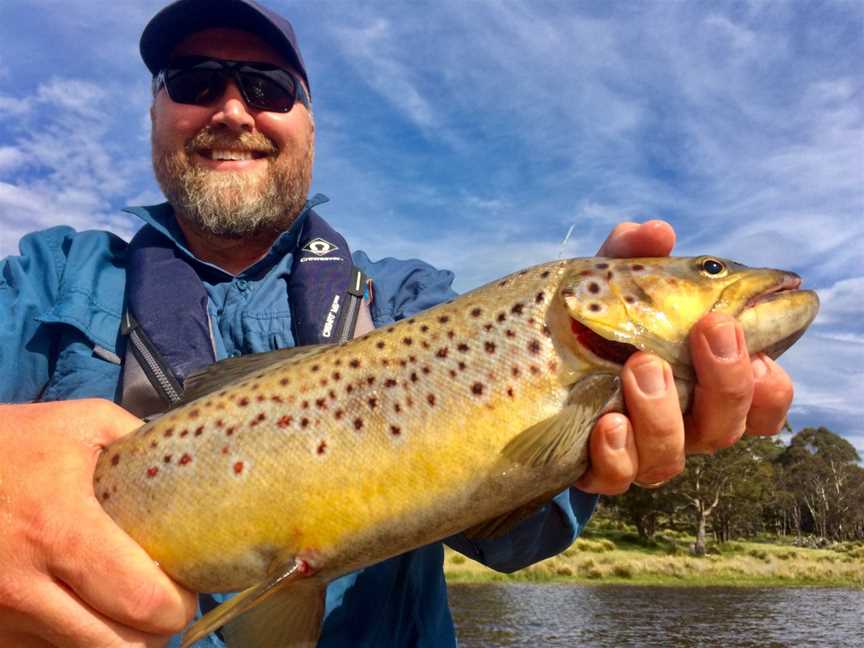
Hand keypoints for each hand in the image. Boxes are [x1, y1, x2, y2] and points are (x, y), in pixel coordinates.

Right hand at [0, 400, 196, 646]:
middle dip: (153, 632)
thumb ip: (141, 445)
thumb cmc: (12, 442)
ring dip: (114, 638)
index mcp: (62, 530)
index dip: (176, 604)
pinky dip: (71, 640)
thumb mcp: (85, 424)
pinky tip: (82, 611)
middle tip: (162, 606)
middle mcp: (25, 584)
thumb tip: (191, 465)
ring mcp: (0, 614)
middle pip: (117, 647)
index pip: (142, 601)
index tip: (186, 589)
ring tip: (124, 608)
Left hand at [575, 221, 793, 494]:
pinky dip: (616, 453)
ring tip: (640, 367)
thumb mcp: (607, 285)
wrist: (534, 365)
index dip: (770, 389)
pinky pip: (615, 477)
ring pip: (672, 456)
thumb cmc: (590, 323)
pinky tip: (606, 424)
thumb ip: (630, 257)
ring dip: (663, 412)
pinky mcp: (595, 467)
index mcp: (701, 383)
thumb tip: (656, 232)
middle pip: (725, 427)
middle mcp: (679, 423)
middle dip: (726, 381)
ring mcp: (638, 450)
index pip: (759, 402)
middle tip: (708, 331)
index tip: (762, 355)